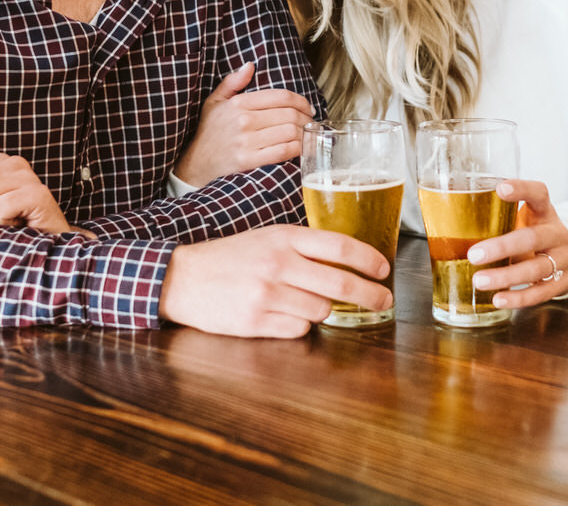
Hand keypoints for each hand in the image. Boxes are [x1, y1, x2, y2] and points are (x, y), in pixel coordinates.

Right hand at [158, 224, 392, 337]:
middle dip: (370, 295)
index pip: (340, 247)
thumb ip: (302, 246)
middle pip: (341, 284)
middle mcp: (278, 264)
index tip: (384, 270)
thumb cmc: (229, 257)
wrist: (183, 278)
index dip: (369, 260)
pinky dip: (300, 326)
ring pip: (322, 310)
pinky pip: (299, 330)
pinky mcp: (256, 321)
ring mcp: (267, 294)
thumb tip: (348, 261)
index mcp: (283, 237)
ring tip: (305, 302)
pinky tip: (285, 315)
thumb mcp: (266, 238)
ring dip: (323, 310)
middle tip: (383, 301)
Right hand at [174, 63, 313, 186]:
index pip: (281, 96)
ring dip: (305, 134)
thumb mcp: (214, 102)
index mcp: (239, 103)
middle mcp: (244, 120)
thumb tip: (250, 65)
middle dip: (307, 119)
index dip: (301, 101)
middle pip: (290, 114)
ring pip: (290, 132)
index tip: (307, 108)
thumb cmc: (209, 133)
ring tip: (307, 135)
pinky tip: (301, 149)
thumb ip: (232, 82)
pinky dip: (298, 149)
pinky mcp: (249, 161)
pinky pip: (283, 151)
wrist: (196, 164)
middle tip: (311, 123)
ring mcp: (247, 141)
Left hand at [463, 180, 567, 309]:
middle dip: (502, 247)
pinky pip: (541, 292)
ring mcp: (563, 259)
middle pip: (532, 238)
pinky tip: (499, 299)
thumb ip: (498, 219)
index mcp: (545, 212)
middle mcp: (557, 233)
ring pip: (536, 268)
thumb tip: (449, 222)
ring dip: (506, 277)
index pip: (538, 193)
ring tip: (479, 281)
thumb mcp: (523, 220)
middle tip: (474, 255)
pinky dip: (519, 298)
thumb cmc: (535, 234)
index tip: (500, 187)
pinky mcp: (563, 282)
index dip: (522, 189)